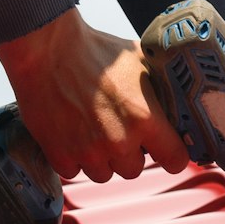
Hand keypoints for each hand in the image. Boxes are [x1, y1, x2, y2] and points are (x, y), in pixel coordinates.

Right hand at [0, 7, 189, 182]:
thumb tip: (177, 99)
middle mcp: (119, 141)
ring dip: (100, 158)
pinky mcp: (60, 155)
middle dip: (129, 153)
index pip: (175, 160)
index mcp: (145, 119)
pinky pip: (73, 171)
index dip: (171, 155)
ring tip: (91, 129)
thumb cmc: (94, 52)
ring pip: (103, 174)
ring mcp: (88, 152)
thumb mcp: (141, 61)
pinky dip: (72, 157)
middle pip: (134, 169)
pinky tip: (70, 133)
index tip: (165, 149)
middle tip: (117, 129)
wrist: (47, 49)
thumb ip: (161, 88)